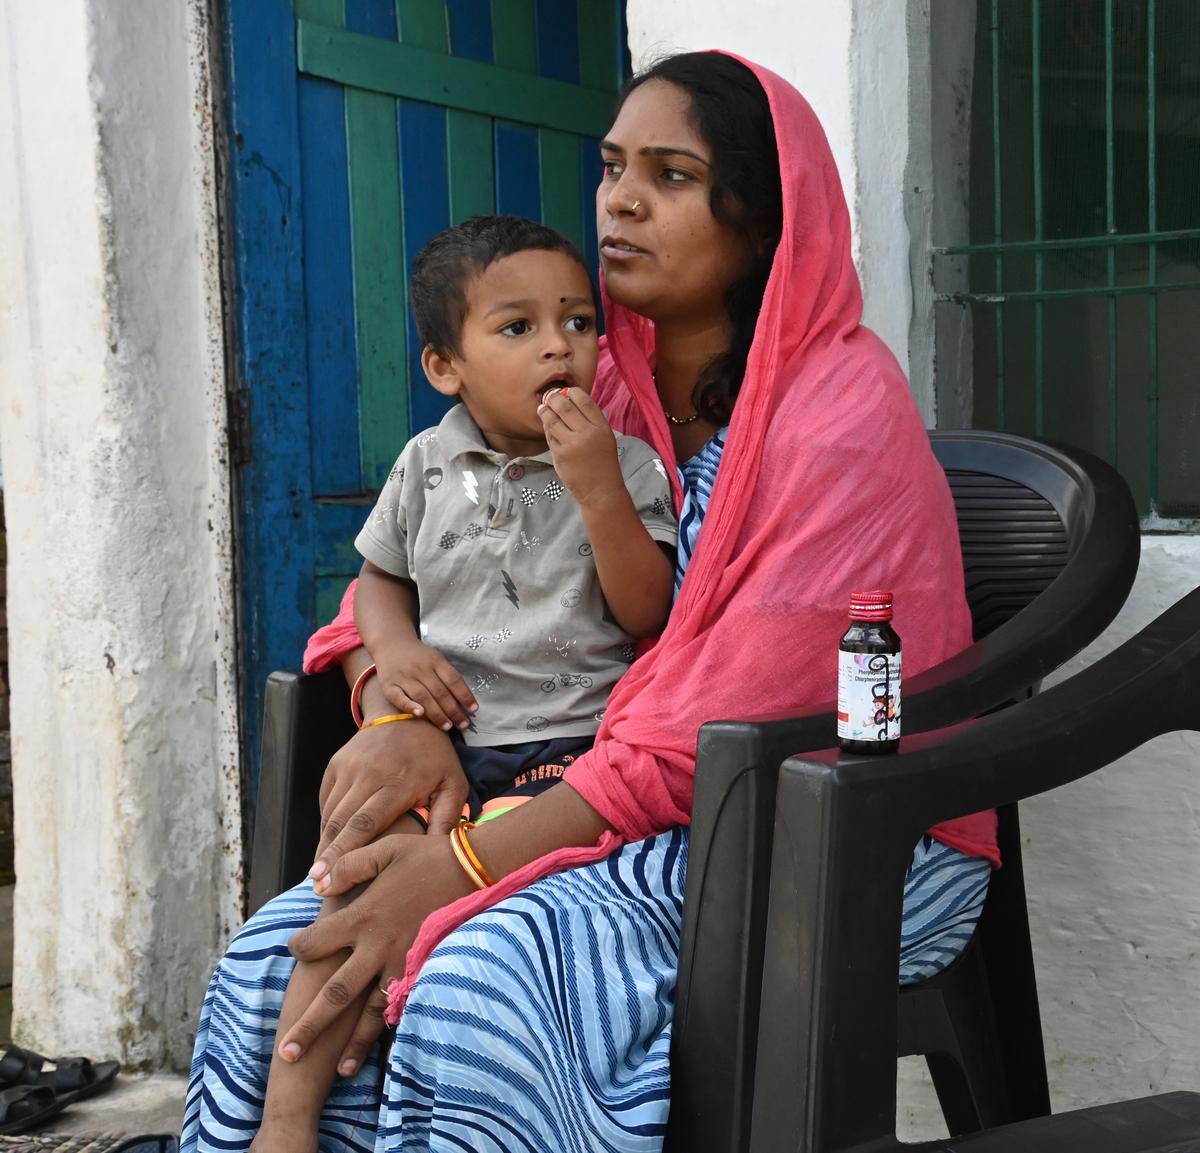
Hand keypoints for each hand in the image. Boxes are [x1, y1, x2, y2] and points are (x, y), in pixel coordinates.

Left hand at [282, 833, 474, 1070]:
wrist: (475, 869)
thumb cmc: (427, 856)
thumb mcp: (384, 850)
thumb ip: (348, 866)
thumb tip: (315, 882)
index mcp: (363, 916)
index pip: (316, 942)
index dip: (299, 947)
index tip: (293, 949)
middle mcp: (378, 947)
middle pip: (336, 995)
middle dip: (311, 1026)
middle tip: (288, 1054)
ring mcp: (403, 964)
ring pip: (373, 1014)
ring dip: (355, 1043)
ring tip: (340, 1071)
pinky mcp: (425, 970)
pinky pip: (406, 1007)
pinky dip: (397, 1031)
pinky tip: (388, 1051)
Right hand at [313, 719, 467, 881]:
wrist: (408, 714)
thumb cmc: (435, 756)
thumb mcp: (453, 784)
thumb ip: (447, 818)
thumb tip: (440, 854)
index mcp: (397, 782)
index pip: (364, 824)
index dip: (344, 854)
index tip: (328, 879)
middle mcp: (367, 774)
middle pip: (339, 823)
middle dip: (326, 856)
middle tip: (317, 885)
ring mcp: (348, 767)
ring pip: (329, 813)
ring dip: (324, 842)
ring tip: (320, 872)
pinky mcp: (336, 764)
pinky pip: (326, 800)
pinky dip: (326, 823)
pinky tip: (329, 843)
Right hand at [374, 636, 476, 731]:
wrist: (391, 643)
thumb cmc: (418, 656)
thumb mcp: (435, 658)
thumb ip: (447, 676)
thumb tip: (464, 700)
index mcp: (435, 661)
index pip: (453, 680)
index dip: (464, 695)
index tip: (473, 710)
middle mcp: (420, 668)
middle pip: (440, 692)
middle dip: (453, 710)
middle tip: (463, 725)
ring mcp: (404, 677)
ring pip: (423, 696)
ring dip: (436, 713)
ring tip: (447, 727)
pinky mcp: (388, 685)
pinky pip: (399, 697)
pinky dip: (409, 706)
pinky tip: (420, 714)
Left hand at [537, 387, 623, 506]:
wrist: (601, 490)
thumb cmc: (603, 463)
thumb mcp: (606, 438)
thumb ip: (592, 421)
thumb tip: (572, 401)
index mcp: (601, 427)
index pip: (584, 401)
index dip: (572, 392)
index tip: (566, 391)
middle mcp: (587, 434)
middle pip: (565, 407)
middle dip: (554, 398)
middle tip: (549, 396)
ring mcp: (572, 445)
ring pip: (552, 420)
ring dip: (545, 411)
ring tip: (542, 408)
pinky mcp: (559, 455)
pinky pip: (549, 437)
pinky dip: (547, 429)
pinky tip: (547, 426)